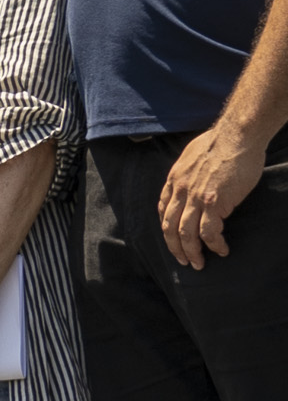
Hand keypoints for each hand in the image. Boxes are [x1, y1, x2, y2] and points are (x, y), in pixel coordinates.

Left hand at [159, 119, 269, 267]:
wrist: (237, 136)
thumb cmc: (220, 142)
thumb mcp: (192, 156)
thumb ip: (189, 171)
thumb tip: (193, 178)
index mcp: (174, 180)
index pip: (162, 209)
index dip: (167, 228)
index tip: (173, 238)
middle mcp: (180, 191)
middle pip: (170, 227)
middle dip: (175, 247)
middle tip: (183, 261)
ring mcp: (195, 198)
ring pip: (186, 234)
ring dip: (191, 252)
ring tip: (199, 264)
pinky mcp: (214, 203)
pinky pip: (209, 232)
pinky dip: (213, 245)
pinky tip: (221, 250)